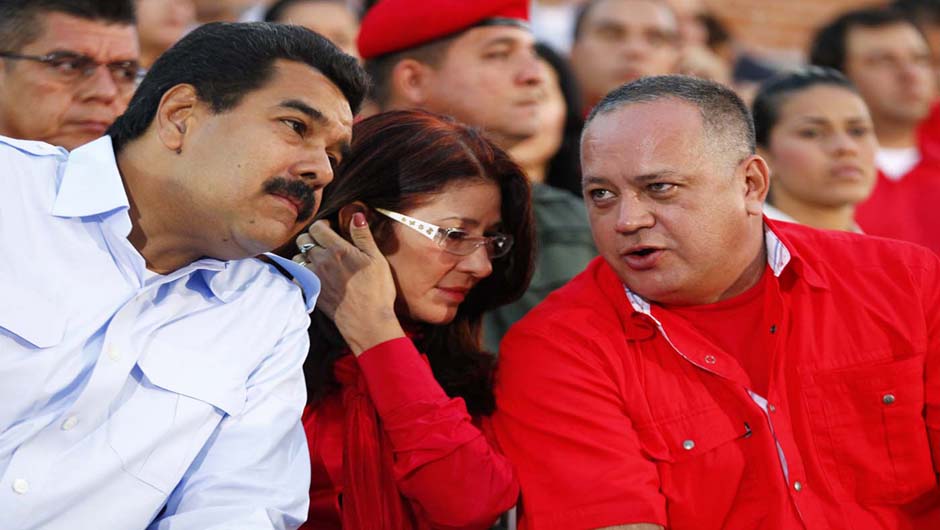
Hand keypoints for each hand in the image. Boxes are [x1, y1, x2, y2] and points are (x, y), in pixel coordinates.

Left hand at [295, 213, 404, 354]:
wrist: (367, 321)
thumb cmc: (376, 290)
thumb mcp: (376, 259)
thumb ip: (363, 236)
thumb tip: (356, 215)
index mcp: (337, 249)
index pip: (317, 227)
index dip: (323, 225)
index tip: (331, 229)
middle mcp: (321, 261)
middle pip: (303, 240)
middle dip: (311, 237)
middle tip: (323, 242)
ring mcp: (314, 277)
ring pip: (297, 257)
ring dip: (304, 254)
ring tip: (318, 258)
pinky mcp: (311, 292)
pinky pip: (297, 276)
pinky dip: (301, 272)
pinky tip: (313, 274)